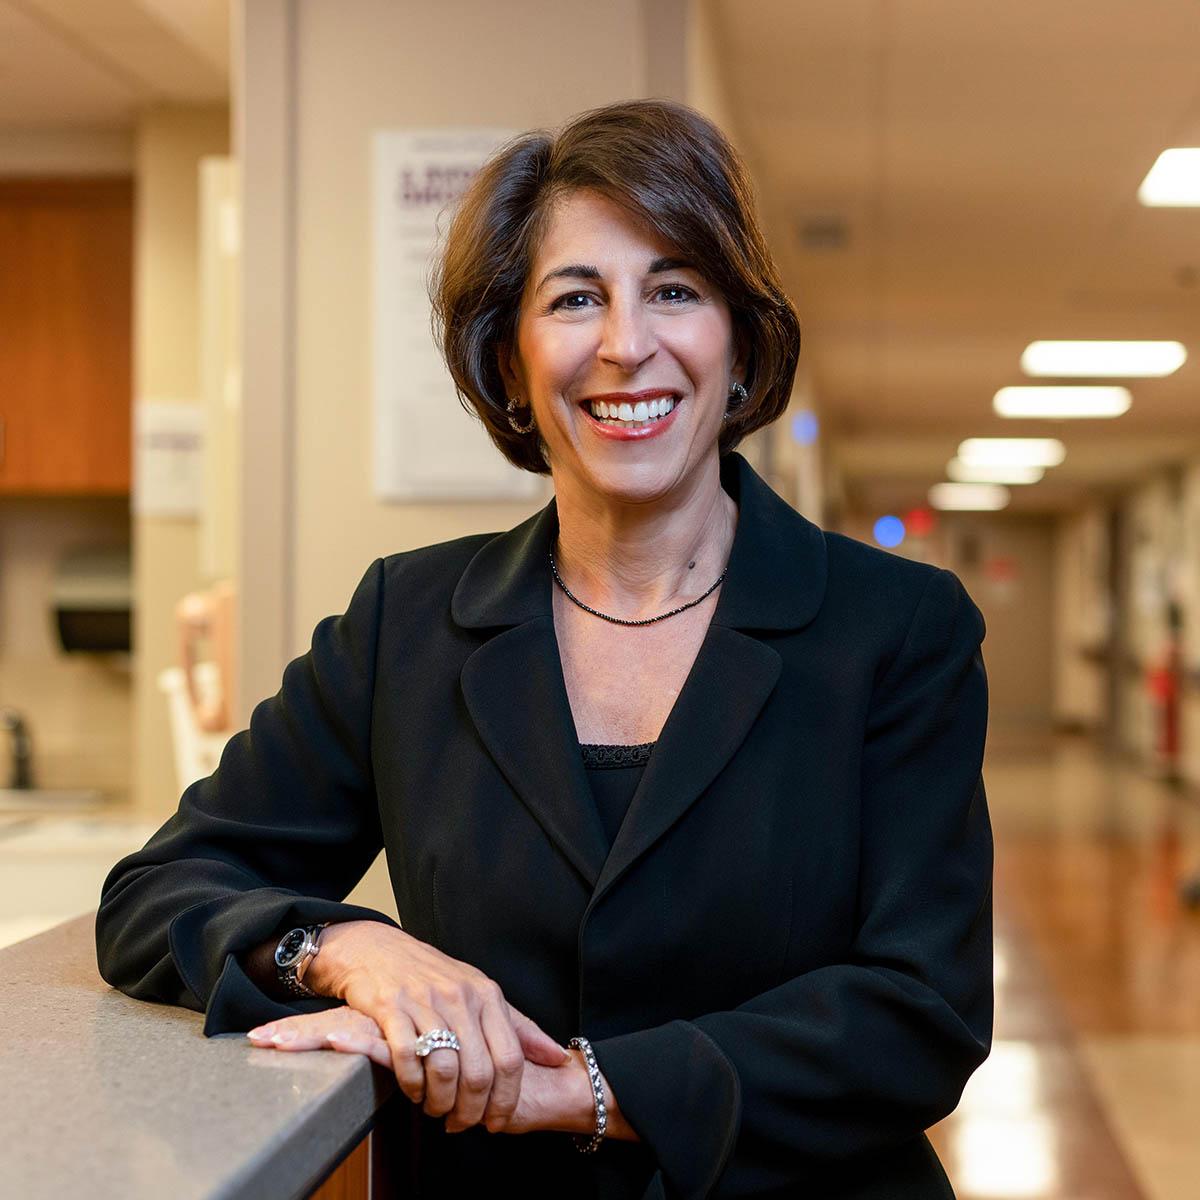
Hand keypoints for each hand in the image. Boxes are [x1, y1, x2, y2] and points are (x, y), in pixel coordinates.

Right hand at [250, 920, 571, 1132]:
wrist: (378, 949)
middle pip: (478, 1072)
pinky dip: (411, 1084)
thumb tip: (558, 1057)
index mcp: (488, 995)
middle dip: (471, 1110)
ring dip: (440, 1102)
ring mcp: (425, 1001)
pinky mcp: (391, 1007)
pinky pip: (407, 1057)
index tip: (496, 1122)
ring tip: (435, 1109)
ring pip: (444, 1069)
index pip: (510, 1059)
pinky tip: (413, 1090)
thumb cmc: (435, 977)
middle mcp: (461, 997)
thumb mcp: (482, 993)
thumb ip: (520, 1027)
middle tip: (460, 1123)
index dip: (506, 1100)